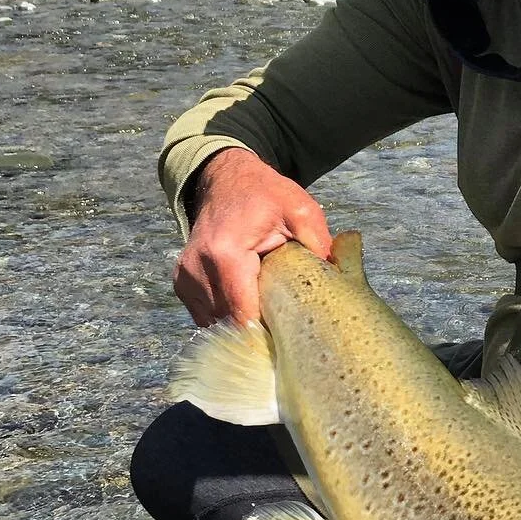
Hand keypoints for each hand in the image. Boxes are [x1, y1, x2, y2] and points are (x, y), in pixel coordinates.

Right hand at [174, 149, 332, 325]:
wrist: (226, 180)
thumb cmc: (265, 194)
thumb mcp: (301, 210)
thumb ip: (319, 243)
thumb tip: (339, 280)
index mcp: (225, 253)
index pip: (243, 315)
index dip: (267, 334)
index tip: (289, 340)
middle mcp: (198, 268)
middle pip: (229, 323)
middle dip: (257, 331)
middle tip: (285, 328)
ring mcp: (186, 277)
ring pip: (216, 322)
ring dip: (240, 322)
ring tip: (266, 311)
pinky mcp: (181, 282)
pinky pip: (205, 314)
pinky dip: (226, 315)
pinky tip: (247, 302)